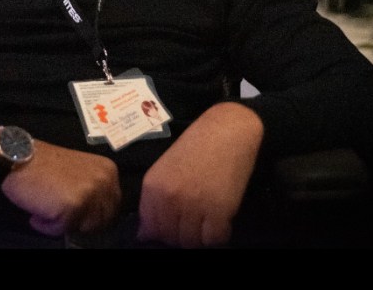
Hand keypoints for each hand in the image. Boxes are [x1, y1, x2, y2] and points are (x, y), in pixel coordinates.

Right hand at [0, 135, 121, 236]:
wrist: (16, 156)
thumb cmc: (42, 164)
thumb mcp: (79, 171)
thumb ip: (93, 188)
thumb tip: (98, 214)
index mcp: (108, 170)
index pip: (112, 208)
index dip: (90, 213)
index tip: (71, 205)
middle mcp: (105, 180)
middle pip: (100, 221)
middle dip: (78, 220)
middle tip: (56, 204)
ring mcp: (90, 193)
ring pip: (83, 228)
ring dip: (62, 222)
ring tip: (47, 203)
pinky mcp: (73, 206)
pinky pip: (61, 230)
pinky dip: (46, 224)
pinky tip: (38, 207)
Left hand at [136, 101, 262, 247]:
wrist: (227, 129)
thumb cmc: (197, 145)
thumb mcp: (165, 168)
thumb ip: (153, 202)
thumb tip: (144, 235)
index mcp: (153, 186)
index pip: (150, 228)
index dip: (163, 231)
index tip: (176, 224)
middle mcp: (170, 198)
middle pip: (170, 238)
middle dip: (181, 234)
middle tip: (194, 221)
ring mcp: (194, 205)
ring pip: (191, 242)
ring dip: (199, 237)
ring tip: (207, 220)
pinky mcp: (219, 211)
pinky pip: (213, 240)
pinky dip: (217, 235)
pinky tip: (219, 220)